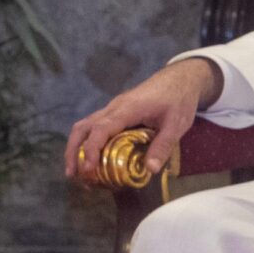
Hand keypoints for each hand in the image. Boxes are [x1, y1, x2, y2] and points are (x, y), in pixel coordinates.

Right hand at [64, 57, 222, 182]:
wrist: (180, 78)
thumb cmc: (179, 99)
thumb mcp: (177, 124)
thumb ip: (163, 146)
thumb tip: (150, 170)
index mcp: (127, 109)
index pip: (101, 129)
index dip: (91, 149)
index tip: (88, 168)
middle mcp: (114, 108)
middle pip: (83, 127)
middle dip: (73, 151)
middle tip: (73, 174)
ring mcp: (113, 109)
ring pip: (85, 126)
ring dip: (77, 147)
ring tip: (78, 171)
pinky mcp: (116, 112)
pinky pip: (95, 127)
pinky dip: (88, 142)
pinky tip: (93, 159)